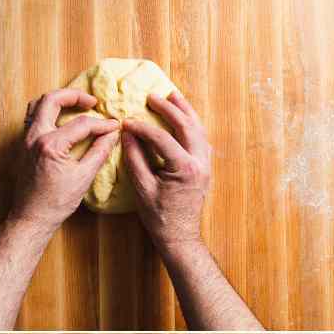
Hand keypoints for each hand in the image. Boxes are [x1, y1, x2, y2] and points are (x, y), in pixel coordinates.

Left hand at [11, 89, 119, 230]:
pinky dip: (47, 111)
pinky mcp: (23, 144)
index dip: (101, 124)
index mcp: (51, 145)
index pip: (81, 124)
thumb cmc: (56, 202)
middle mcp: (34, 137)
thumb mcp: (84, 177)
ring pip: (38, 105)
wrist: (31, 217)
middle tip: (92, 101)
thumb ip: (99, 151)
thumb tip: (111, 134)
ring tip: (75, 104)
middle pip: (52, 100)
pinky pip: (32, 117)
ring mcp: (25, 139)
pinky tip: (60, 118)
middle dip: (74, 96)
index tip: (114, 125)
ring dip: (57, 100)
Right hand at [120, 92, 210, 250]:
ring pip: (198, 129)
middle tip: (153, 96)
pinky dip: (192, 124)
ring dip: (185, 111)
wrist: (180, 236)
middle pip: (186, 125)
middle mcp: (200, 162)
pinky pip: (201, 139)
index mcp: (185, 168)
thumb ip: (135, 158)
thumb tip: (128, 134)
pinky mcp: (205, 167)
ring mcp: (206, 164)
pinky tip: (184, 118)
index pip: (161, 137)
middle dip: (169, 108)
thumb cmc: (159, 217)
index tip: (127, 121)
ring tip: (173, 96)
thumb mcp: (142, 188)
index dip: (142, 127)